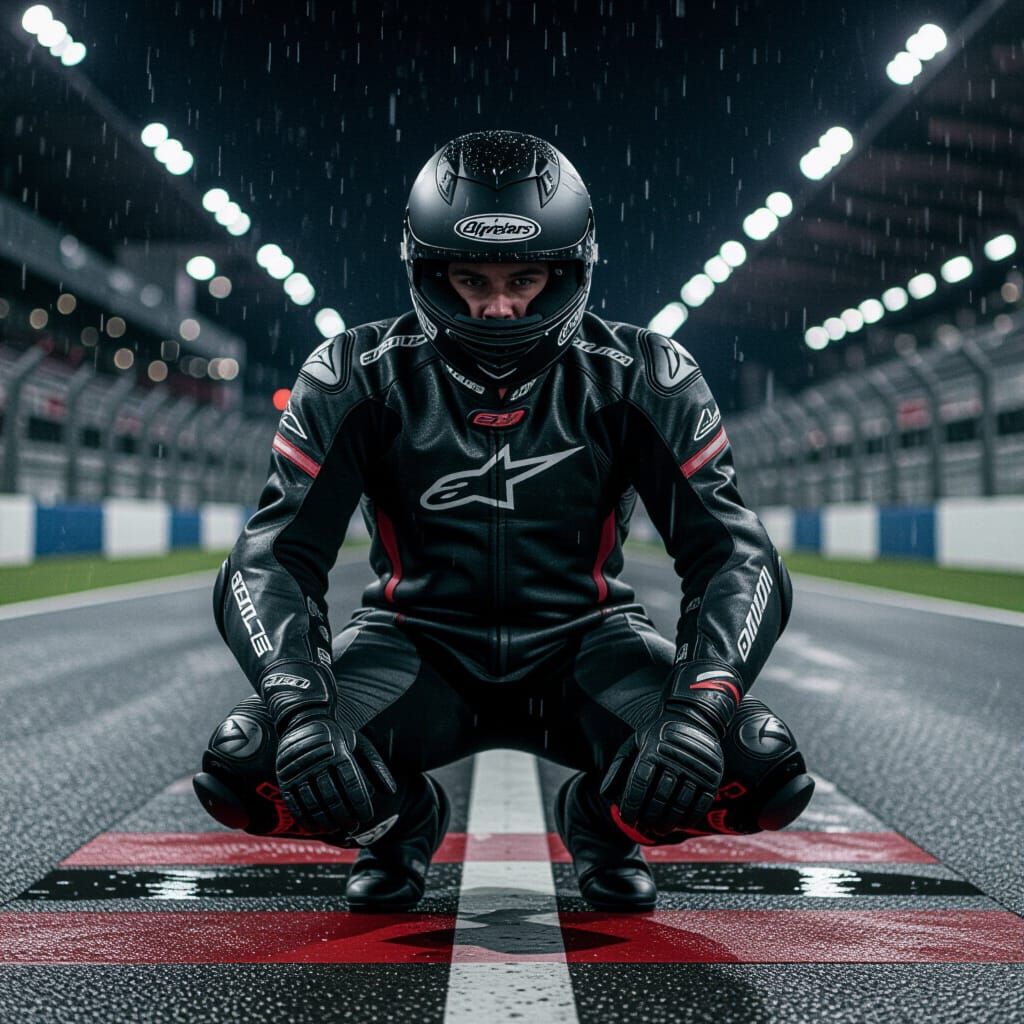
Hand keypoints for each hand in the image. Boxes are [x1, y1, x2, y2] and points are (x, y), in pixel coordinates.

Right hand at [275, 714, 396, 834]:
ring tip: (338, 828)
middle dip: (345, 816)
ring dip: (327, 821)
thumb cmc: (339, 736)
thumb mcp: (362, 744)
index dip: (360, 803)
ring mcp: (299, 769)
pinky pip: (295, 804)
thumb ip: (377, 767)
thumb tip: (391, 792)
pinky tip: (317, 827)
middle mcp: (318, 760)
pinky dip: (306, 819)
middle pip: (333, 797)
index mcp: (339, 751)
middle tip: (353, 827)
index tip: (367, 816)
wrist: (305, 719)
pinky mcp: (285, 778)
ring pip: (314, 803)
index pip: (352, 784)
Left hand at [601, 704, 723, 842]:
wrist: (692, 718)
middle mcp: (674, 758)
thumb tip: (605, 794)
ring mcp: (696, 768)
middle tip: (644, 827)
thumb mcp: (633, 743)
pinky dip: (689, 818)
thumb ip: (618, 767)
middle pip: (659, 798)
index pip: (639, 786)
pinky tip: (679, 824)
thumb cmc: (656, 735)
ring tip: (659, 829)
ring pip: (679, 804)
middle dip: (648, 817)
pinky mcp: (712, 776)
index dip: (631, 806)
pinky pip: (700, 804)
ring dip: (668, 822)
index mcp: (652, 750)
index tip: (628, 819)